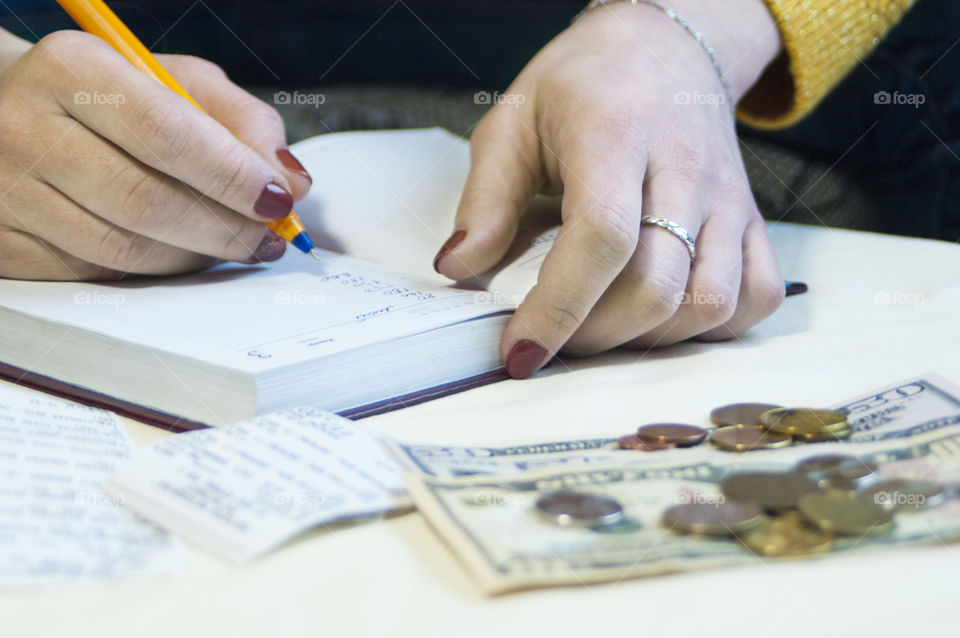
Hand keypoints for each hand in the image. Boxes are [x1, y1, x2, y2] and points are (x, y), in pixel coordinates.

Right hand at [0, 29, 311, 279]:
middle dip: (225, 228)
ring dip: (198, 256)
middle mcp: (26, 128)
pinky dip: (158, 272)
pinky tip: (183, 253)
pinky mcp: (6, 245)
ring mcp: (10, 192)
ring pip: (126, 250)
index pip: (165, 133)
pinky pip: (100, 275)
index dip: (231, 175)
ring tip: (234, 244)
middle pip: (146, 201)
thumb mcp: (178, 83)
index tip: (278, 200)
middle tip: (268, 238)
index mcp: (72, 69)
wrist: (11, 114)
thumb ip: (244, 122)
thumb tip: (291, 181)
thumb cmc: (112, 97)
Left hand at [433, 0, 786, 376]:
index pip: (601, 237)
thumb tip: (459, 269)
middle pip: (656, 287)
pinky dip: (713, 327)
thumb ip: (485, 198)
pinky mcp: (753, 219)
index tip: (520, 351)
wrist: (664, 50)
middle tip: (552, 336)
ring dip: (647, 338)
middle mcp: (685, 169)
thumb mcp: (513, 122)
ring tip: (601, 323)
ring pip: (709, 303)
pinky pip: (756, 296)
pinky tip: (665, 315)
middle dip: (593, 336)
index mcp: (616, 134)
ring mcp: (728, 198)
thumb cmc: (582, 86)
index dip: (558, 308)